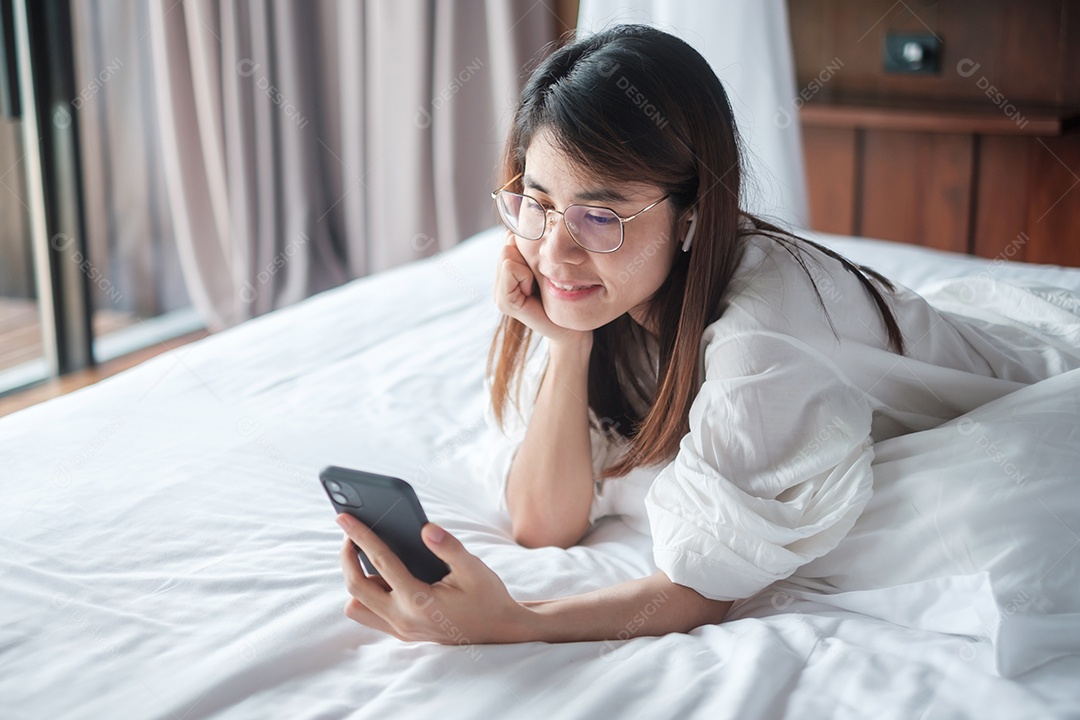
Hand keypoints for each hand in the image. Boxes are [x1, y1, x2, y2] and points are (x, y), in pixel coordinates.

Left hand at [337, 513, 527, 643]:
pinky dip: (367, 593)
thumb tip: (425, 527)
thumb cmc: (488, 597)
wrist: (500, 631)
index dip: (361, 536)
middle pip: (356, 586)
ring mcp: (400, 629)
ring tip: (366, 556)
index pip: (381, 562)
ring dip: (355, 579)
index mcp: (419, 601)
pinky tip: (382, 575)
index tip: (344, 518)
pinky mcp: (402, 632)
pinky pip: (370, 614)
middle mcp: (403, 619)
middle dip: (347, 556)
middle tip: (350, 533)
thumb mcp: (474, 568)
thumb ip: (449, 547)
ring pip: (356, 606)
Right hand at [494, 233, 591, 348]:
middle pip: (507, 245)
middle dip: (527, 257)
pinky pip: (509, 267)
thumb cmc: (565, 297)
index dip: (529, 249)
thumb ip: (530, 250)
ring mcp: (499, 295)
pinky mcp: (504, 302)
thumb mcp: (547, 267)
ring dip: (528, 267)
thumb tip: (517, 228)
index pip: (510, 240)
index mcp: (508, 274)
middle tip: (539, 281)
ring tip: (536, 288)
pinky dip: (525, 276)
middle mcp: (499, 284)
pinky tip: (532, 293)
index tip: (542, 271)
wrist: (570, 329)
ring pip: (507, 254)